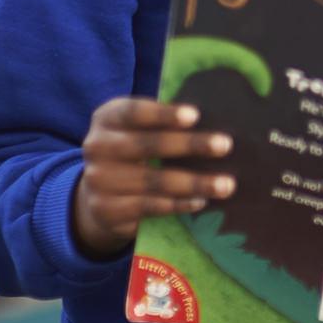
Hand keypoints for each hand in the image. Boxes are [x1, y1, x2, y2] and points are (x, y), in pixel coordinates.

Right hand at [72, 97, 235, 260]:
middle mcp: (97, 147)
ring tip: (226, 184)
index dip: (164, 114)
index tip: (195, 116)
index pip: (134, 112)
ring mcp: (99, 181)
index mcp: (107, 118)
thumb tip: (216, 117)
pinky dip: (178, 204)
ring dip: (194, 183)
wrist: (98, 194)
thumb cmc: (134, 149)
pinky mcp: (106, 210)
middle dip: (190, 145)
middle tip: (225, 145)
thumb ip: (165, 121)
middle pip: (147, 146)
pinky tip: (201, 201)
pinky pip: (149, 207)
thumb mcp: (139, 128)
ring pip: (153, 182)